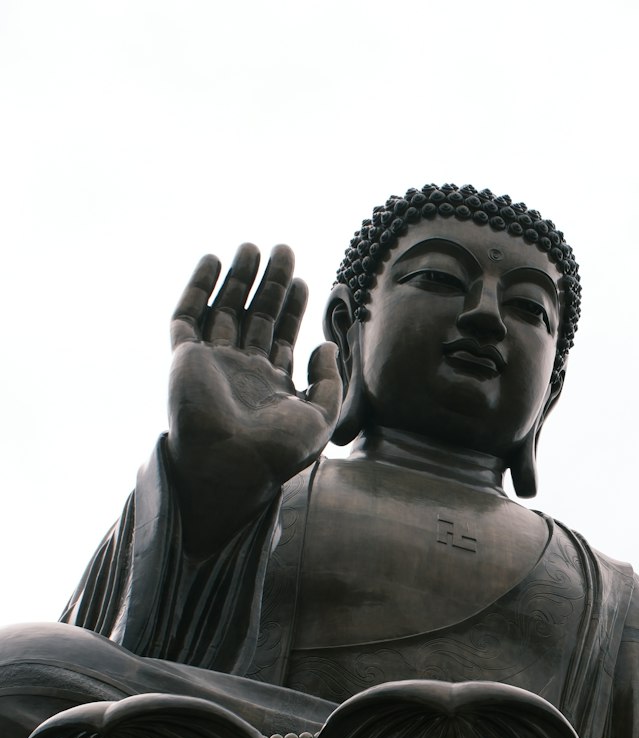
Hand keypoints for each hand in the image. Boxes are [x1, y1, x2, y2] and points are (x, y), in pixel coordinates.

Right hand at [167, 244, 341, 555]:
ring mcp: (212, 362)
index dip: (293, 308)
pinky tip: (213, 261)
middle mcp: (241, 371)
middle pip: (258, 316)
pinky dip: (198, 287)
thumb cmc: (278, 453)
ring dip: (239, 277)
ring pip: (226, 309)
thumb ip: (330, 382)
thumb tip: (325, 345)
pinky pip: (188, 315)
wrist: (233, 467)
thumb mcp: (321, 417)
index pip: (283, 336)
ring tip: (254, 247)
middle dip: (271, 283)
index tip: (304, 281)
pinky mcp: (186, 357)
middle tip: (284, 249)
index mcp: (272, 386)